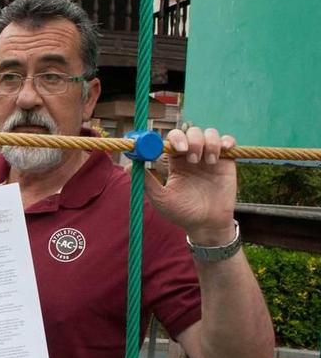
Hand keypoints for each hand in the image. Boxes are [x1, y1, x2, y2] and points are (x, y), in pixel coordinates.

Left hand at [144, 127, 237, 244]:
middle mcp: (192, 156)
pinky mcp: (226, 161)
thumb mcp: (161, 198)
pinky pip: (228, 141)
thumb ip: (147, 182)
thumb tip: (128, 166)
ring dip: (208, 142)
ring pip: (209, 133)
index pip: (173, 140)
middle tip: (190, 157)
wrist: (206, 225)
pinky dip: (227, 141)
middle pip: (190, 132)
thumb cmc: (181, 213)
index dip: (173, 139)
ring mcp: (210, 157)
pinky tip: (223, 151)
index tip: (173, 148)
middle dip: (190, 139)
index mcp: (175, 162)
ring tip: (207, 161)